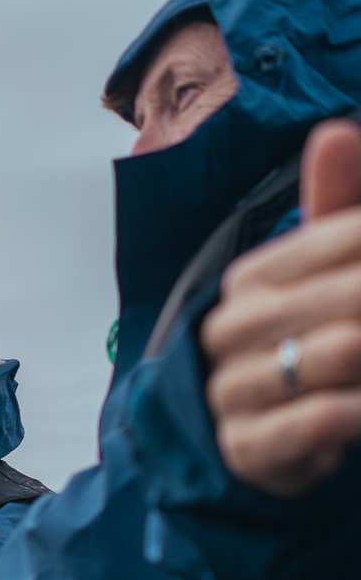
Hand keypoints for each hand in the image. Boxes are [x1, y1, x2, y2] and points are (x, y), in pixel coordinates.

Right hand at [202, 118, 360, 493]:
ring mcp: (232, 389)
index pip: (346, 237)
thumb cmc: (309, 346)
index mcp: (252, 278)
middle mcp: (230, 328)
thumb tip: (334, 132)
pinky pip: (321, 418)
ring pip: (339, 354)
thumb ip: (339, 207)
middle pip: (351, 294)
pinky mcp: (247, 447)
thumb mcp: (329, 276)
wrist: (263, 447)